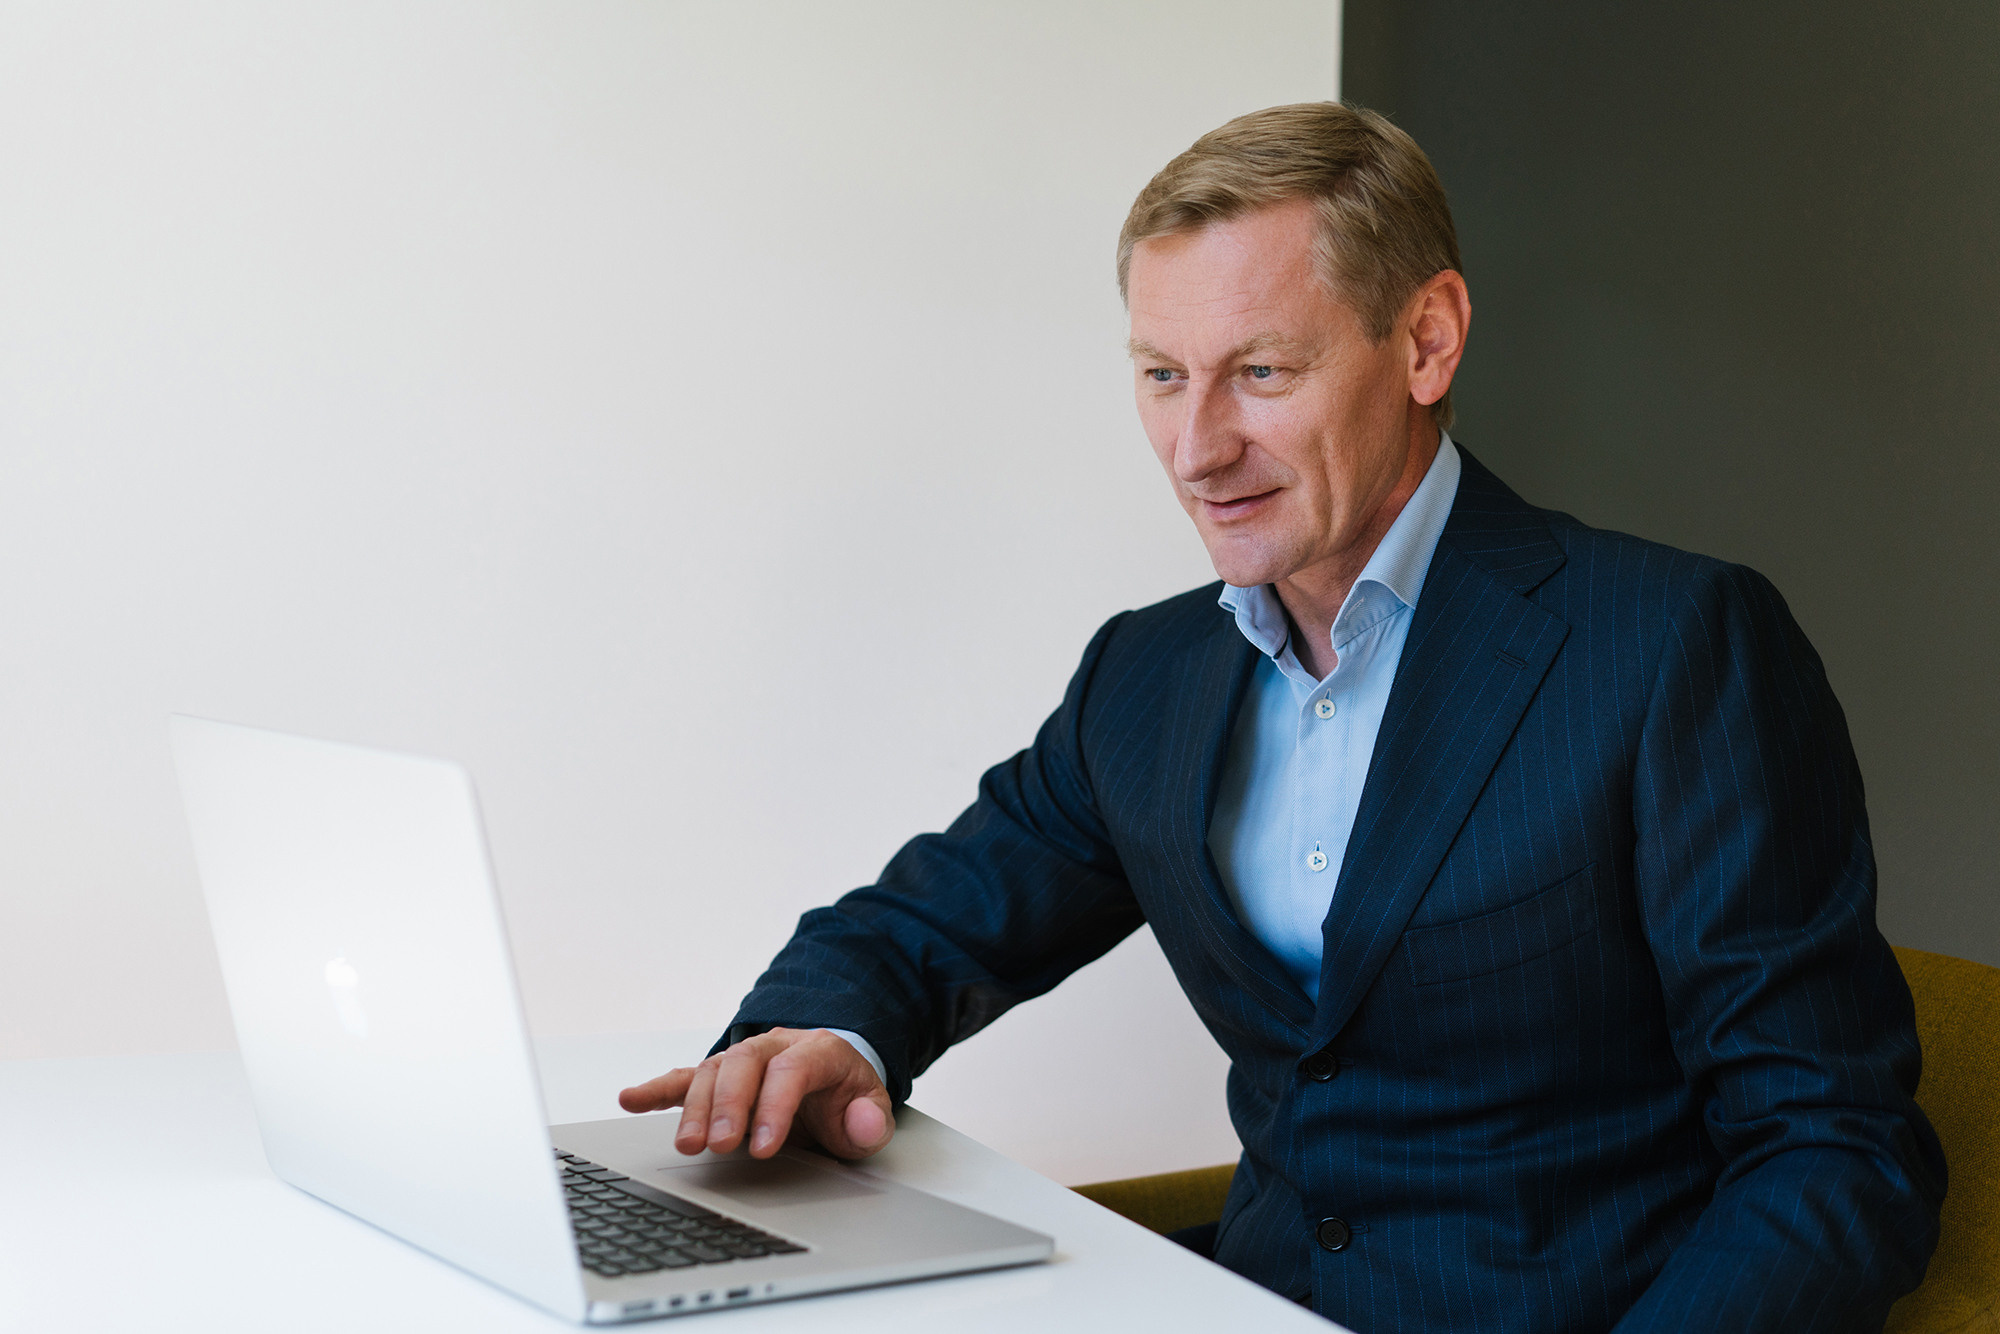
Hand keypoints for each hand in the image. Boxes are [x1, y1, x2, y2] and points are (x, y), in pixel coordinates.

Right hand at [618, 1027, 894, 1160]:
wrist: (835, 1081)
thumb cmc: (849, 1099)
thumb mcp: (873, 1112)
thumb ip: (871, 1120)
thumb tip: (863, 1122)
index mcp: (818, 1050)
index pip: (791, 1070)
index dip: (774, 1107)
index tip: (764, 1148)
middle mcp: (776, 1046)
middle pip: (744, 1063)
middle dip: (728, 1105)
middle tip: (719, 1145)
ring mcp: (745, 1058)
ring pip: (712, 1070)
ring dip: (696, 1107)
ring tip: (688, 1144)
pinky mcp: (721, 1076)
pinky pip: (685, 1076)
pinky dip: (658, 1088)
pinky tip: (632, 1098)